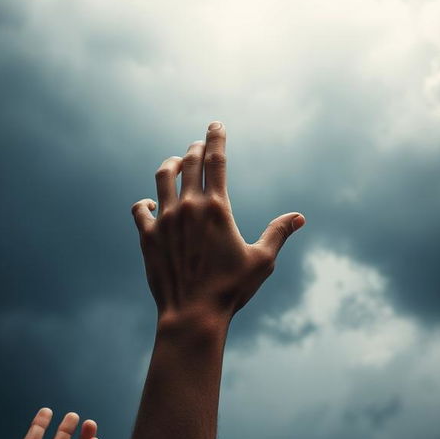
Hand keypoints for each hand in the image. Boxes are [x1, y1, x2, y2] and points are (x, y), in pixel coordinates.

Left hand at [131, 122, 305, 324]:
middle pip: (189, 163)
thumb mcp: (261, 261)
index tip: (216, 124)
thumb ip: (278, 233)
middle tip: (198, 144)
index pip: (216, 160)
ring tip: (175, 162)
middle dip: (195, 148)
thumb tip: (299, 217)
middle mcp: (188, 207)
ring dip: (170, 165)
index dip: (216, 137)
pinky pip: (140, 210)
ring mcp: (165, 220)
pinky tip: (150, 204)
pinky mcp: (148, 237)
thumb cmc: (230, 290)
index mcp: (216, 208)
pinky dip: (145, 203)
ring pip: (162, 178)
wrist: (192, 315)